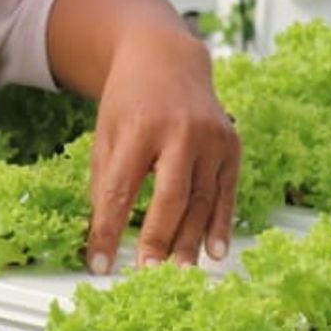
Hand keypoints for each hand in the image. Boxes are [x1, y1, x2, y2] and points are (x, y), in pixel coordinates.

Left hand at [82, 29, 238, 273]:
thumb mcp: (104, 132)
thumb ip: (104, 180)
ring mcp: (211, 138)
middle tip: (147, 274)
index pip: (120, 190)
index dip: (108, 231)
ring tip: (178, 274)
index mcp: (138, 127)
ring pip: (202, 201)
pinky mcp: (231, 144)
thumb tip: (102, 233)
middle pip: (170, 198)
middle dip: (157, 240)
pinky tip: (214, 252)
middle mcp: (180, 131)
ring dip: (190, 242)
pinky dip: (221, 225)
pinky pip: (227, 193)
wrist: (166, 56)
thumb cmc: (129, 98)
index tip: (99, 264)